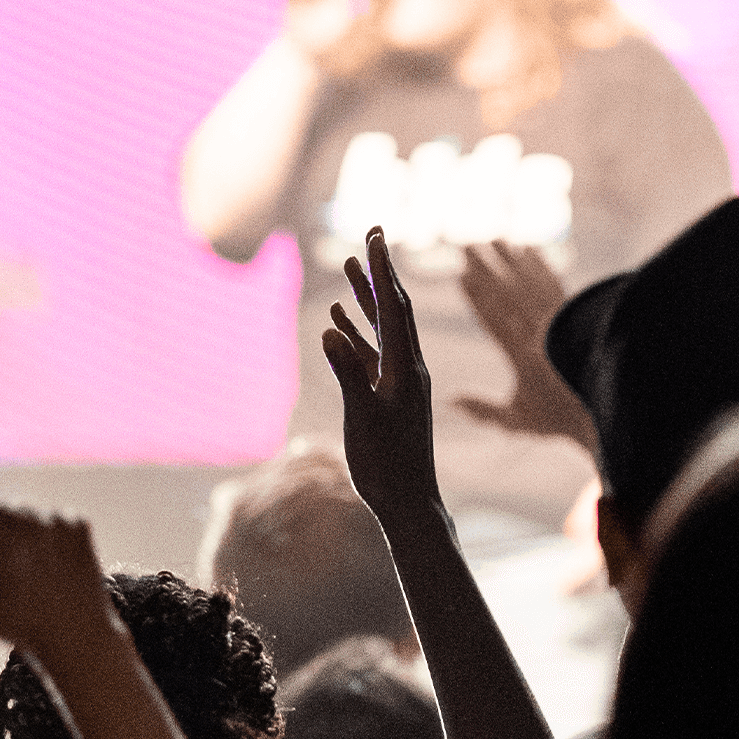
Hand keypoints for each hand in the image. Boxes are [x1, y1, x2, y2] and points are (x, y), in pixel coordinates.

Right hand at [0, 508, 121, 658]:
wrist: (77, 636)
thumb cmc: (22, 624)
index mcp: (7, 547)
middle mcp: (35, 529)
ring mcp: (61, 525)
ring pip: (22, 510)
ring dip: (16, 530)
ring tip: (23, 566)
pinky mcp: (79, 527)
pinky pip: (48, 516)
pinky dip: (43, 532)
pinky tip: (47, 562)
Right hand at [322, 227, 442, 525]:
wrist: (409, 503)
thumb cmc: (386, 465)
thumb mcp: (362, 417)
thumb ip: (348, 373)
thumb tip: (329, 330)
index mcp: (405, 369)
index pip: (394, 308)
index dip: (382, 270)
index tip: (375, 234)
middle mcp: (408, 368)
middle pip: (394, 309)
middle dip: (380, 272)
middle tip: (372, 235)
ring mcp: (400, 382)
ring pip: (382, 329)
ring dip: (367, 297)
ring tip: (351, 267)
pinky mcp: (390, 397)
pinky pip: (373, 354)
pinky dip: (357, 332)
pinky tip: (339, 321)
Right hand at [455, 240, 598, 454]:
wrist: (607, 405)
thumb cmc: (558, 417)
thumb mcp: (517, 422)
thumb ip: (484, 411)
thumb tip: (449, 400)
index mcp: (522, 355)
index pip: (493, 319)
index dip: (475, 296)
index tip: (459, 275)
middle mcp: (540, 331)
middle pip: (508, 292)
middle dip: (485, 267)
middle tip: (465, 245)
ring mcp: (558, 319)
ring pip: (531, 282)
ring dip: (510, 258)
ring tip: (492, 238)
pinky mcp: (573, 314)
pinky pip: (554, 283)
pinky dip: (541, 264)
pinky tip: (528, 249)